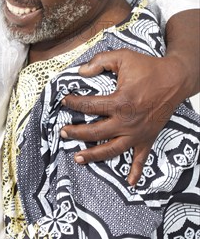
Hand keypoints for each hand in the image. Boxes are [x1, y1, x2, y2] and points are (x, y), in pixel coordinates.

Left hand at [61, 49, 186, 185]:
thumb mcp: (123, 57)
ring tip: (78, 158)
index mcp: (120, 102)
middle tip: (63, 132)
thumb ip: (100, 61)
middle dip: (76, 133)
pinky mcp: (147, 138)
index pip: (89, 106)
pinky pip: (141, 158)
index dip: (74, 103)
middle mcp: (127, 121)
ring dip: (93, 155)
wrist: (175, 79)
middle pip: (95, 132)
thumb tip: (81, 71)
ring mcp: (137, 133)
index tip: (65, 101)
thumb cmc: (149, 68)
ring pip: (111, 149)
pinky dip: (136, 171)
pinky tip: (129, 182)